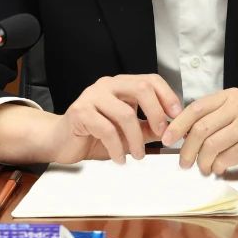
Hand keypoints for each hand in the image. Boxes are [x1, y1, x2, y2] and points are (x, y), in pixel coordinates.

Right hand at [45, 73, 182, 164]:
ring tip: (138, 155)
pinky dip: (117, 147)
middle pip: (141, 88)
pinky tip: (119, 158)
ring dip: (136, 139)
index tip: (177, 116)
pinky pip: (106, 129)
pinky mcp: (80, 112)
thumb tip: (173, 130)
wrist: (60, 141)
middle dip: (156, 113)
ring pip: (125, 113)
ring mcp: (92, 96)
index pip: (150, 80)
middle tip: (162, 135)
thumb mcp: (127, 132)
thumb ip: (147, 128)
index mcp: (121, 85)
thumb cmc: (94, 135)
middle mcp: (107, 85)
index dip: (167, 96)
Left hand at [160, 89, 237, 176]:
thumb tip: (178, 133)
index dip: (177, 125)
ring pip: (212, 145)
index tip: (166, 139)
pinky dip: (218, 167)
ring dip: (202, 161)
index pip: (196, 108)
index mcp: (230, 96)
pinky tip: (218, 169)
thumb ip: (211, 118)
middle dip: (187, 149)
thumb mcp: (234, 114)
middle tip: (183, 162)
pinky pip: (226, 158)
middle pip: (201, 129)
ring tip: (203, 168)